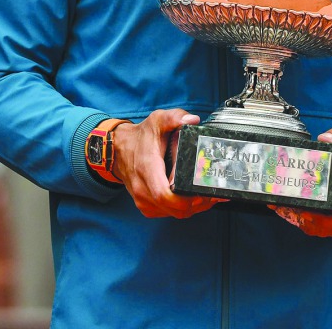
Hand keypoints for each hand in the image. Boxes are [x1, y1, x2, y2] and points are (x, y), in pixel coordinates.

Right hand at [110, 109, 226, 218]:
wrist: (119, 150)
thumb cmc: (140, 138)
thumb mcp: (156, 121)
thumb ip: (174, 117)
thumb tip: (192, 120)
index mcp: (147, 170)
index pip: (165, 195)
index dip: (186, 199)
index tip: (203, 191)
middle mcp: (143, 190)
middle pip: (175, 209)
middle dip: (198, 204)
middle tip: (213, 192)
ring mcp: (144, 201)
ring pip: (175, 214)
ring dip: (193, 208)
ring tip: (207, 195)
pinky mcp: (146, 207)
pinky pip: (169, 214)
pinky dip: (183, 209)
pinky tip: (193, 199)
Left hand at [271, 128, 331, 237]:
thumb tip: (324, 138)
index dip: (323, 217)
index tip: (304, 208)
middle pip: (326, 226)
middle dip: (303, 217)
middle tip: (284, 203)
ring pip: (318, 229)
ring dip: (300, 219)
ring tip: (281, 205)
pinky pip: (318, 228)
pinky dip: (302, 221)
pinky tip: (288, 209)